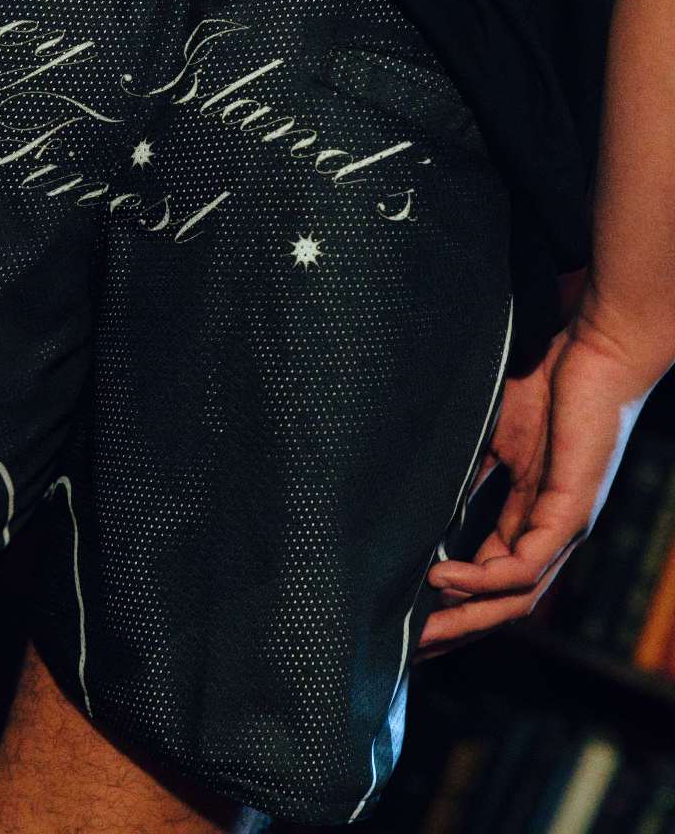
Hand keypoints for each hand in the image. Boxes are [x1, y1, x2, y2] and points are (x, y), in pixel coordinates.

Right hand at [413, 307, 663, 663]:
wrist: (593, 348)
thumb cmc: (544, 387)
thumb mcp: (490, 442)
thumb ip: (467, 481)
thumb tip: (423, 511)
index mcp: (529, 517)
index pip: (491, 578)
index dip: (453, 605)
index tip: (409, 622)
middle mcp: (551, 533)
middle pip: (504, 604)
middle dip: (457, 630)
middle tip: (410, 654)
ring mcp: (564, 526)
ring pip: (517, 598)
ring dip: (468, 618)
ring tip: (421, 630)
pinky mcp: (571, 510)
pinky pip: (526, 564)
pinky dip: (482, 578)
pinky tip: (442, 578)